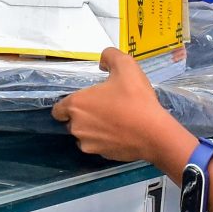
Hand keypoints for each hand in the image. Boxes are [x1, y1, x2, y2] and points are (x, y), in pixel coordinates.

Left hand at [52, 48, 193, 168]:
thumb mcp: (126, 65)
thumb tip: (102, 62)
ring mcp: (88, 144)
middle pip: (71, 122)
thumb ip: (110, 56)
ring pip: (84, 136)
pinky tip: (120, 133)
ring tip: (113, 121)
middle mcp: (77, 127)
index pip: (58, 110)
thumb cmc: (135, 98)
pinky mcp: (102, 155)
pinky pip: (98, 146)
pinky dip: (104, 140)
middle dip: (83, 117)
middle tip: (104, 108)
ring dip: (92, 130)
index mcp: (77, 104)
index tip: (86, 101)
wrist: (154, 132)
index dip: (68, 105)